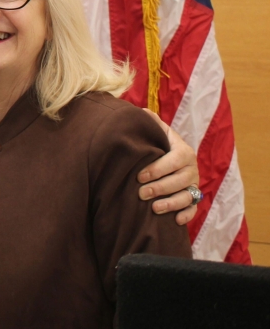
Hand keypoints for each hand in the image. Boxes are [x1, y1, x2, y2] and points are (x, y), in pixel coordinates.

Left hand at [137, 109, 199, 225]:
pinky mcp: (194, 199)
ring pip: (187, 196)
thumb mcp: (156, 132)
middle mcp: (192, 168)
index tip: (139, 176)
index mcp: (184, 151)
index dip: (158, 169)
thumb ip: (151, 123)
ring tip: (154, 209)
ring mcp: (194, 184)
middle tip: (141, 194)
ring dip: (172, 203)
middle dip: (160, 188)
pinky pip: (194, 209)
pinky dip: (187, 215)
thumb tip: (142, 112)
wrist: (169, 157)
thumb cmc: (158, 144)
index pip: (175, 160)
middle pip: (180, 180)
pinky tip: (175, 220)